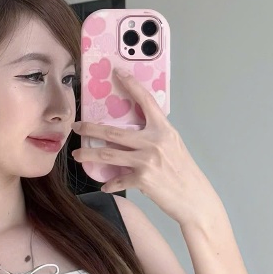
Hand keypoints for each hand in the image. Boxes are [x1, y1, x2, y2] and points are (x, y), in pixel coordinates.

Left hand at [71, 68, 214, 225]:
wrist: (195, 199)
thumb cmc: (185, 174)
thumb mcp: (174, 147)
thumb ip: (156, 137)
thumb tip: (135, 134)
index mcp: (163, 130)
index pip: (145, 101)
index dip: (131, 85)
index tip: (117, 73)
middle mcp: (154, 142)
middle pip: (113, 131)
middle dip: (90, 128)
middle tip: (77, 127)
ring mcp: (147, 161)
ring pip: (108, 154)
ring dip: (89, 154)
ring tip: (78, 154)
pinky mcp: (142, 179)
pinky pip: (119, 180)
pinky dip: (111, 184)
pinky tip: (105, 186)